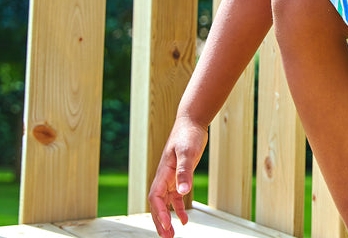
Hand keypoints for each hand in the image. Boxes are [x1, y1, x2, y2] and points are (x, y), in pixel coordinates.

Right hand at [148, 116, 208, 237]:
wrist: (192, 122)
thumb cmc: (188, 134)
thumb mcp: (188, 152)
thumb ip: (185, 171)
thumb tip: (183, 191)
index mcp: (163, 172)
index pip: (155, 198)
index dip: (159, 213)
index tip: (167, 225)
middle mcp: (164, 177)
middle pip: (157, 205)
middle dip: (160, 222)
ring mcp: (171, 177)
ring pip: (165, 203)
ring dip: (168, 219)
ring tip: (172, 235)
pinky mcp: (180, 176)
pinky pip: (176, 197)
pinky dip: (178, 209)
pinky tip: (185, 219)